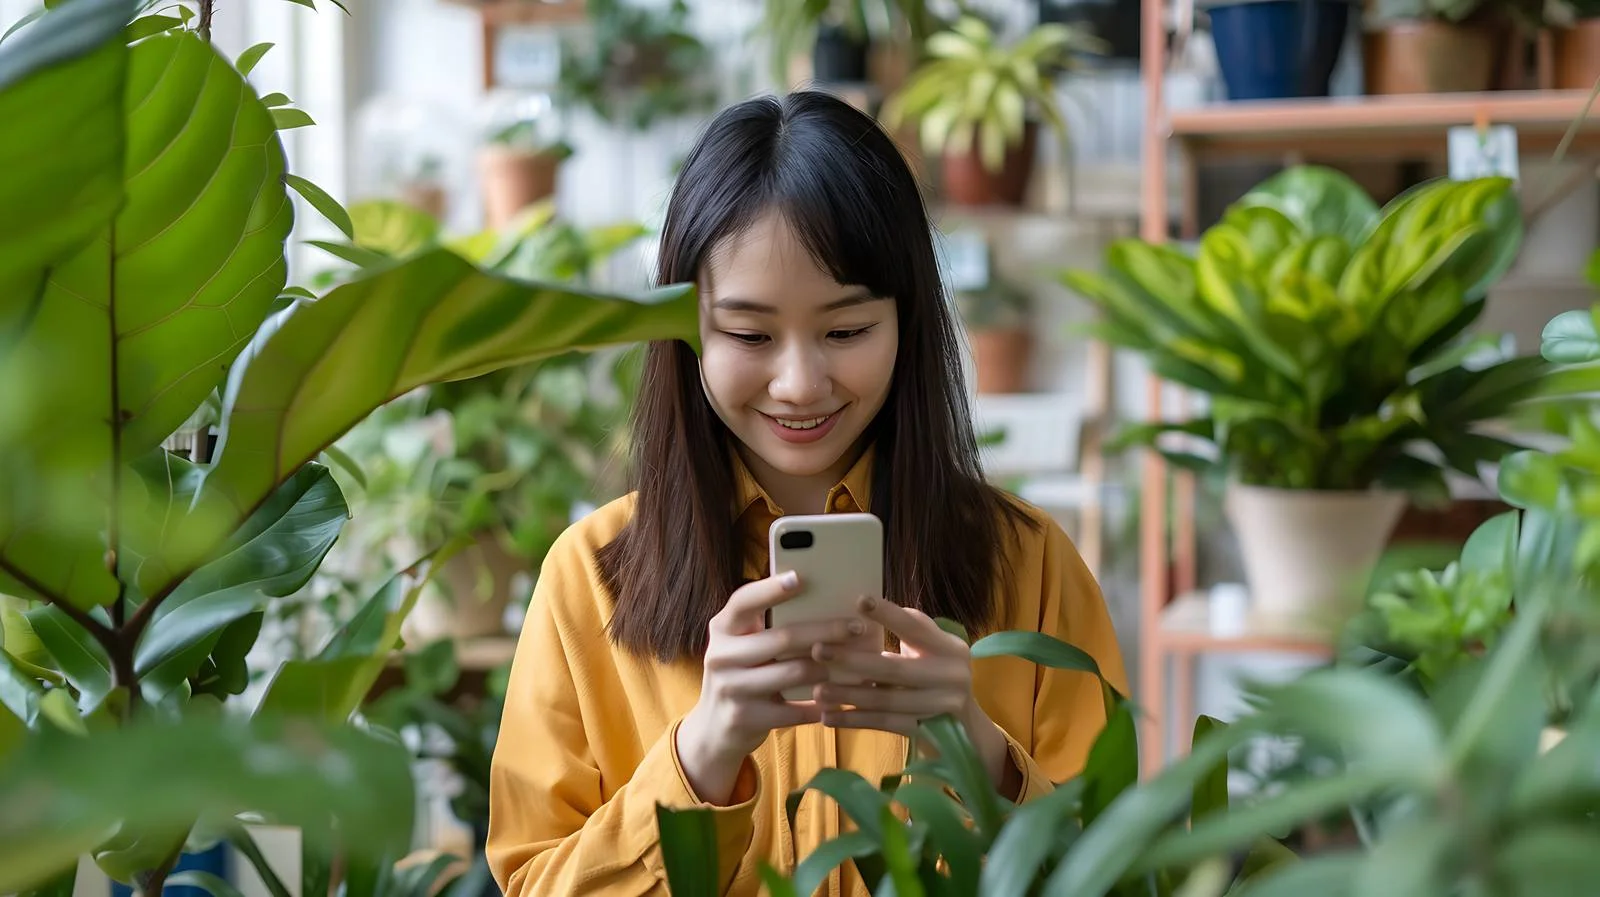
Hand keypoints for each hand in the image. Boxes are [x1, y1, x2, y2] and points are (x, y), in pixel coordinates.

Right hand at [676, 571, 866, 804]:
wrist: (714, 729)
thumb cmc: (742, 675)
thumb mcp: (744, 647)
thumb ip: (769, 627)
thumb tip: (824, 603)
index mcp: (723, 629)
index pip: (744, 601)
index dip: (771, 589)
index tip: (800, 577)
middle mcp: (721, 655)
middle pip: (782, 637)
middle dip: (826, 630)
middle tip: (858, 627)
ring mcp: (730, 688)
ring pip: (793, 672)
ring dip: (830, 668)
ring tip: (856, 664)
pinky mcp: (744, 717)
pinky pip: (794, 709)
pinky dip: (820, 704)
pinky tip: (840, 699)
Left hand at [812, 597, 1013, 789]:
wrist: (965, 727)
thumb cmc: (935, 673)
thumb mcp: (932, 649)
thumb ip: (908, 629)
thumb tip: (862, 606)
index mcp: (949, 648)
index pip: (916, 627)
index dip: (889, 614)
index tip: (860, 601)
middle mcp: (951, 676)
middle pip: (895, 668)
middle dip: (853, 660)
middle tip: (818, 651)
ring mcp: (939, 706)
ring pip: (887, 700)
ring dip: (849, 695)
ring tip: (817, 690)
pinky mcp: (927, 731)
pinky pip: (884, 724)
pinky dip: (855, 721)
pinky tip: (828, 717)